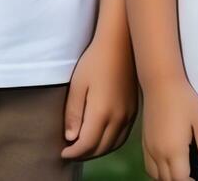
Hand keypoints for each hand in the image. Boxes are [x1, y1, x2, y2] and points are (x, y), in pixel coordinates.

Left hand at [61, 33, 138, 159]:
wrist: (121, 43)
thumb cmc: (95, 61)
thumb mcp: (78, 85)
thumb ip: (74, 113)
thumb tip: (71, 138)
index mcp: (102, 113)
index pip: (87, 145)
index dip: (73, 153)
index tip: (62, 153)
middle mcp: (119, 118)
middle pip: (101, 148)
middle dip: (84, 154)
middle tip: (71, 151)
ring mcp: (129, 114)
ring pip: (113, 145)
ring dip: (98, 150)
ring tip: (84, 147)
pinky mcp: (134, 110)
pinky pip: (123, 136)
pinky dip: (111, 143)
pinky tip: (102, 137)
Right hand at [140, 76, 197, 179]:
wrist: (160, 82)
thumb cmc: (184, 100)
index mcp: (174, 150)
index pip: (181, 180)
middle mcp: (158, 153)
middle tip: (194, 177)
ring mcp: (149, 148)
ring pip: (156, 177)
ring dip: (169, 180)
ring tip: (182, 174)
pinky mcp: (144, 142)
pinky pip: (149, 167)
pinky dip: (158, 173)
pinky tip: (168, 167)